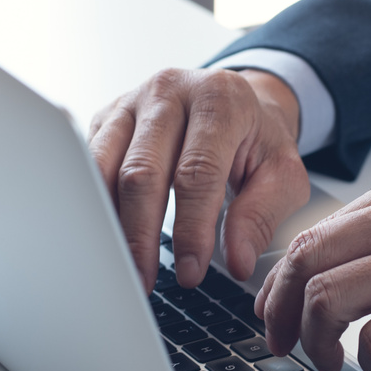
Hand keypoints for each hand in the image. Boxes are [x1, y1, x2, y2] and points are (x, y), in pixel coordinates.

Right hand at [87, 68, 310, 290]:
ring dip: (111, 223)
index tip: (192, 271)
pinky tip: (107, 233)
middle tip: (147, 279)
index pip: (197, 172)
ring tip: (123, 264)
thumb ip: (262, 215)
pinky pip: (89, 163)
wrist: (236, 99)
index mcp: (218, 99)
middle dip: (143, 234)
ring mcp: (132, 101)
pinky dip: (95, 203)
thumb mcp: (282, 173)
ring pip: (104, 167)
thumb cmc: (258, 139)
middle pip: (142, 171)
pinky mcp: (107, 115)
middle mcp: (169, 91)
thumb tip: (238, 261)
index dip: (192, 228)